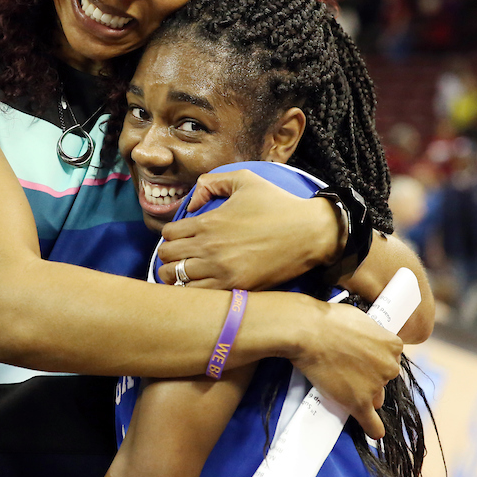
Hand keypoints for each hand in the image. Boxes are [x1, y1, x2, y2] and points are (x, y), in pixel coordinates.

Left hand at [156, 170, 337, 289]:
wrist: (310, 232)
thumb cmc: (279, 204)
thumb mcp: (245, 179)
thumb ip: (213, 182)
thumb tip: (193, 202)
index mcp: (208, 222)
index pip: (168, 234)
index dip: (172, 235)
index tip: (183, 238)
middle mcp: (209, 248)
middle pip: (166, 258)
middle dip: (170, 256)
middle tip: (183, 257)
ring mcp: (221, 271)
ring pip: (176, 280)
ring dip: (178, 276)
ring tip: (189, 273)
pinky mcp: (236, 288)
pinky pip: (199, 297)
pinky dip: (194, 292)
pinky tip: (204, 286)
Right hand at [292, 303, 402, 439]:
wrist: (308, 332)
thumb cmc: (329, 321)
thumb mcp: (361, 319)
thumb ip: (373, 334)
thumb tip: (368, 342)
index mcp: (393, 345)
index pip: (390, 358)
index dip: (373, 357)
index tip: (360, 356)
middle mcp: (389, 367)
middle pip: (384, 379)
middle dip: (370, 376)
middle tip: (346, 367)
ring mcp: (375, 386)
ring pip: (374, 398)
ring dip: (363, 394)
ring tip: (340, 383)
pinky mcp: (359, 402)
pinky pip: (371, 422)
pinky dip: (373, 428)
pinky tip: (374, 433)